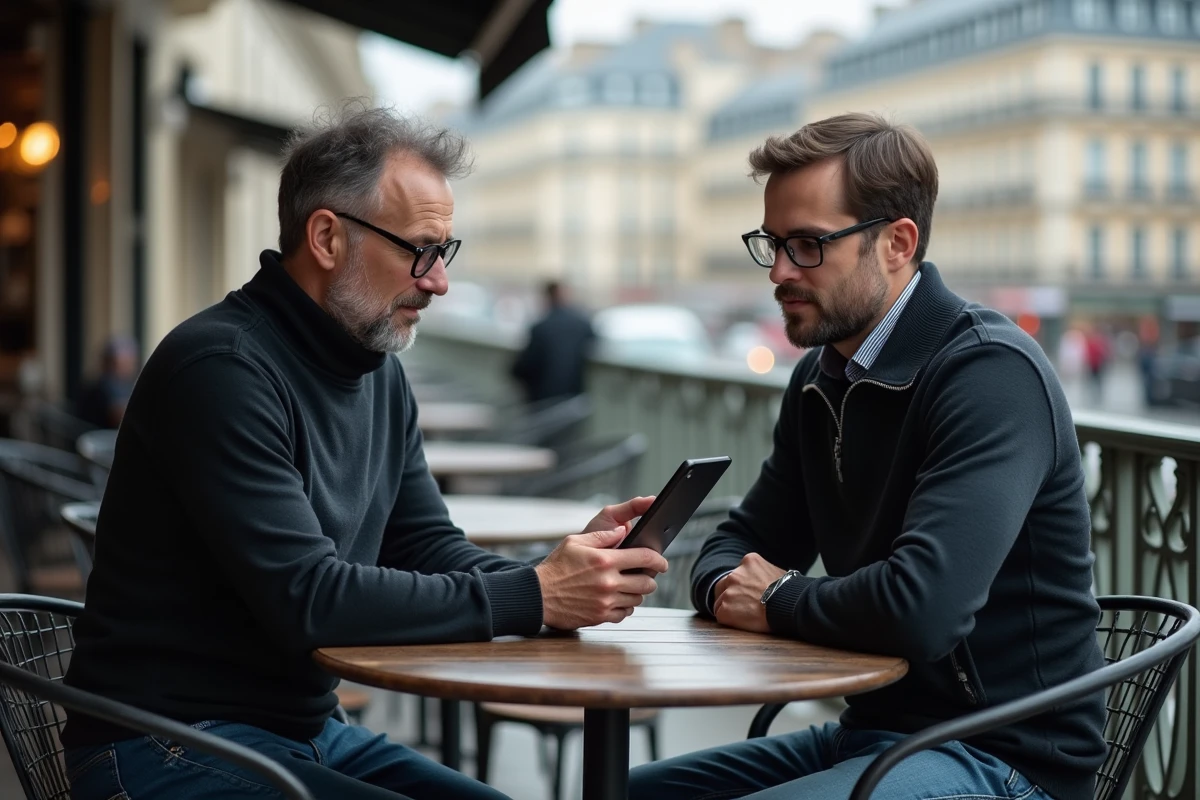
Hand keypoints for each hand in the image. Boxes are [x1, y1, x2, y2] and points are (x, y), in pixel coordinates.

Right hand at [534, 497, 668, 629]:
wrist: (537, 595)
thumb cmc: (555, 567)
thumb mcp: (575, 542)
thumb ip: (602, 535)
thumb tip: (623, 530)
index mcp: (605, 560)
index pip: (645, 558)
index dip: (659, 559)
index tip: (662, 561)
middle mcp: (609, 582)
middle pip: (647, 582)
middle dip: (650, 578)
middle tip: (646, 574)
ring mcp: (605, 601)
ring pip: (638, 599)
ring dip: (638, 592)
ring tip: (629, 585)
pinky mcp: (600, 617)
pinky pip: (625, 613)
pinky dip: (626, 607)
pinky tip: (618, 599)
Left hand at [712, 553, 785, 633]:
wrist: (790, 607)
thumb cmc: (789, 593)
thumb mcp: (776, 572)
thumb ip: (762, 573)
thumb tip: (765, 580)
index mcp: (749, 561)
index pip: (738, 574)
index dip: (743, 586)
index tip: (751, 594)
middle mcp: (735, 574)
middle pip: (724, 586)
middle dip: (731, 595)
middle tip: (744, 606)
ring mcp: (728, 592)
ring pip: (720, 602)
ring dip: (730, 609)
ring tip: (748, 616)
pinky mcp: (725, 610)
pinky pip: (721, 616)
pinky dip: (730, 620)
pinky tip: (744, 622)